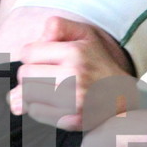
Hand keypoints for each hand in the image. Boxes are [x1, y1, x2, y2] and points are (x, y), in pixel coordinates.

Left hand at [9, 16, 137, 130]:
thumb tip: (29, 49)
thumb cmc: (97, 60)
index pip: (28, 53)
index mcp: (74, 53)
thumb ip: (56, 26)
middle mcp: (74, 77)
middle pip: (24, 75)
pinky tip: (51, 101)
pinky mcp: (72, 120)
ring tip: (47, 87)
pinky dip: (37, 106)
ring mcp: (73, 101)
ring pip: (27, 95)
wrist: (121, 93)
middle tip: (45, 73)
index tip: (43, 58)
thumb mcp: (83, 33)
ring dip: (31, 91)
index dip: (31, 54)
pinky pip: (36, 112)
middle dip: (29, 73)